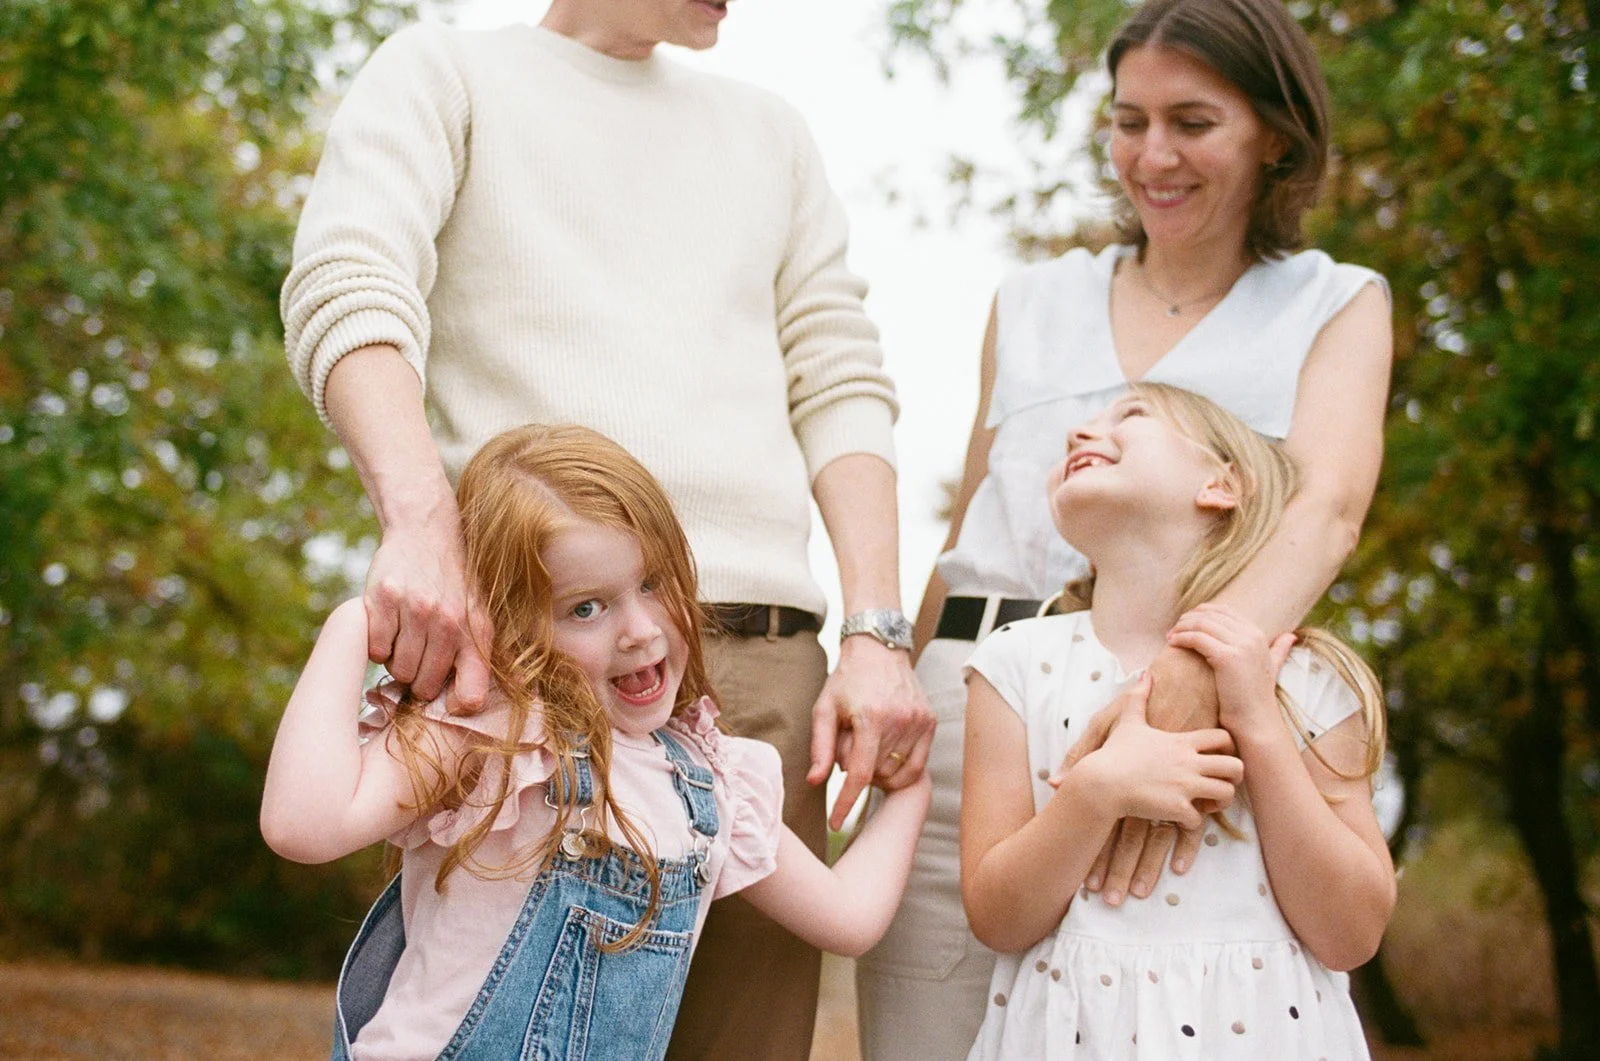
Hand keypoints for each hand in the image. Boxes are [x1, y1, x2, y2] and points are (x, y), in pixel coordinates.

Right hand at [363, 507, 492, 712]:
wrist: (427, 533)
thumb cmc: (454, 584)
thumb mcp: (479, 616)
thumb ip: (479, 659)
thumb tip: (488, 700)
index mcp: (475, 631)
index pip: (471, 695)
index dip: (457, 706)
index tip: (448, 701)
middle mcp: (447, 622)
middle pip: (422, 686)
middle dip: (418, 678)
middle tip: (420, 656)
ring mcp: (414, 610)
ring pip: (396, 669)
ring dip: (397, 661)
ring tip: (405, 638)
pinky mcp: (382, 599)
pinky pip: (374, 649)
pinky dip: (377, 645)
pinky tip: (389, 627)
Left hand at [808, 636, 933, 829]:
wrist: (879, 649)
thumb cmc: (846, 680)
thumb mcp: (824, 709)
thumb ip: (820, 747)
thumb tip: (814, 782)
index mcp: (871, 717)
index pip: (860, 775)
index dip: (845, 803)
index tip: (835, 824)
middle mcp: (900, 720)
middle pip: (876, 774)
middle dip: (858, 772)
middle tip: (850, 747)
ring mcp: (919, 722)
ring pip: (897, 774)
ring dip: (878, 772)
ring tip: (868, 747)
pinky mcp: (930, 722)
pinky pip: (918, 766)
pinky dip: (899, 771)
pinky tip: (885, 757)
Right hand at [1062, 673, 1241, 903]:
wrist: (1100, 783)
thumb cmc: (1115, 754)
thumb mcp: (1129, 722)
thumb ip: (1139, 697)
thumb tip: (1144, 674)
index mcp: (1182, 743)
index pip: (1224, 738)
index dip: (1228, 747)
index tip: (1218, 755)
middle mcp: (1189, 763)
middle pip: (1236, 767)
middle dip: (1234, 777)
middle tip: (1221, 782)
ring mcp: (1184, 786)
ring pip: (1226, 794)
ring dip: (1219, 802)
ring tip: (1206, 803)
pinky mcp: (1176, 808)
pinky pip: (1200, 819)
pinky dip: (1192, 821)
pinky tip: (1179, 817)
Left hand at [1167, 604, 1295, 738]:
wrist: (1256, 722)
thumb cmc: (1256, 699)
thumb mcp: (1272, 668)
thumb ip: (1279, 650)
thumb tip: (1291, 636)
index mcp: (1258, 635)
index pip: (1225, 611)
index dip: (1202, 612)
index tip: (1186, 621)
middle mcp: (1251, 636)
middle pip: (1211, 614)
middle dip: (1189, 618)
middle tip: (1174, 628)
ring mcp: (1241, 645)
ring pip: (1202, 624)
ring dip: (1182, 627)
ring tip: (1170, 636)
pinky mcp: (1227, 657)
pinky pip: (1197, 638)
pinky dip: (1182, 638)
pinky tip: (1172, 643)